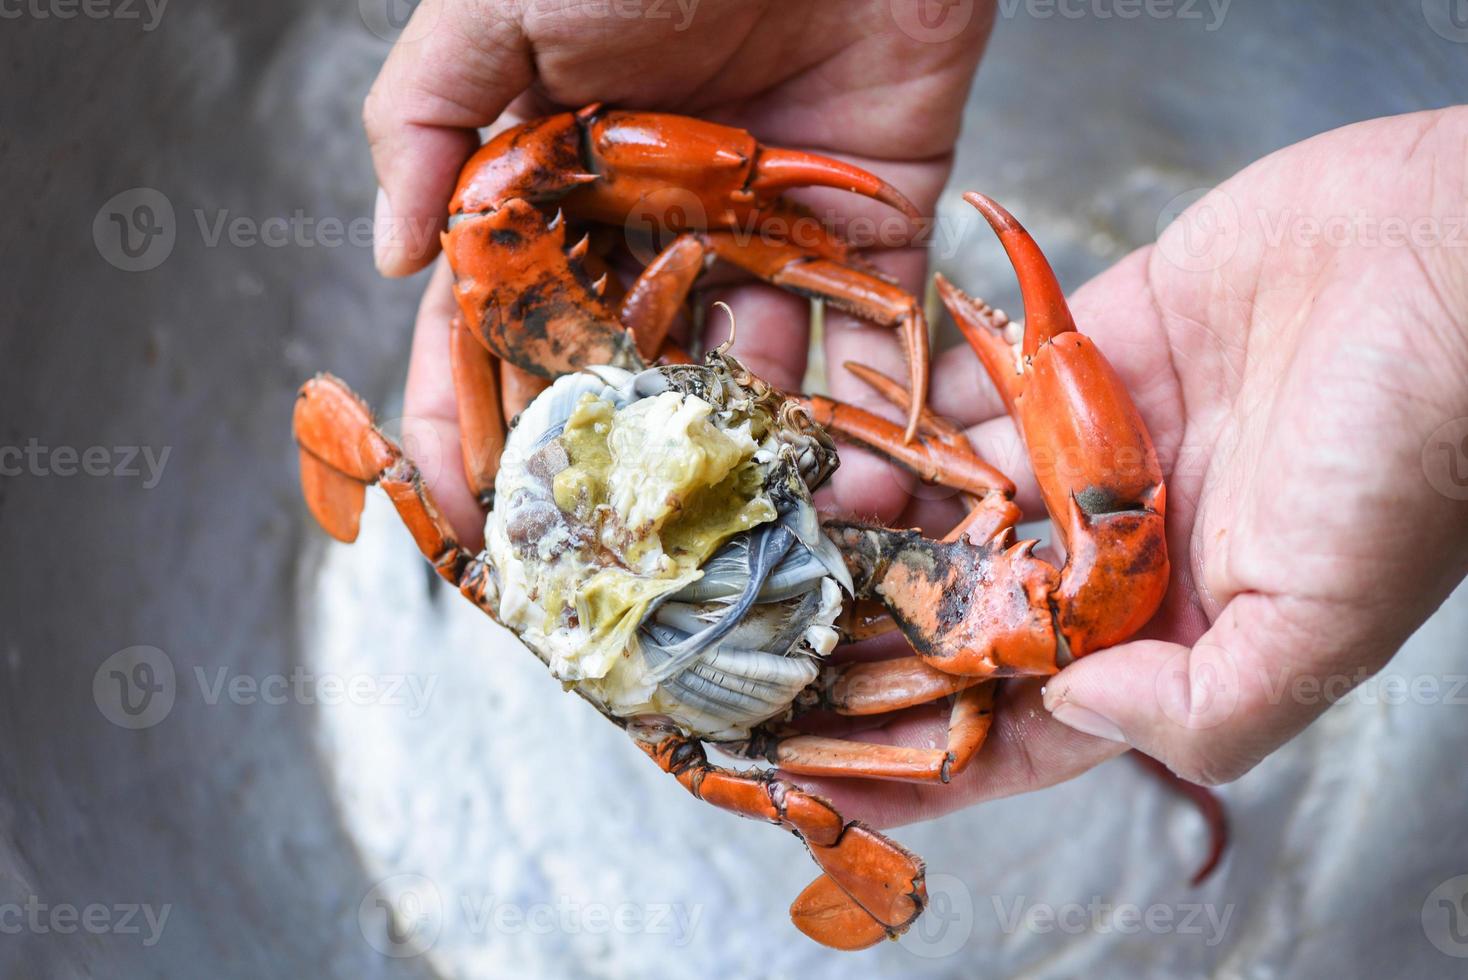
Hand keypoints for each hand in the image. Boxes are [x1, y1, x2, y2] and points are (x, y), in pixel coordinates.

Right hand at [364, 0, 994, 545]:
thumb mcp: (497, 9)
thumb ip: (425, 122)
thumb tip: (391, 256)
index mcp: (562, 179)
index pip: (503, 321)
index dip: (476, 414)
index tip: (466, 507)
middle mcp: (658, 221)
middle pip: (623, 370)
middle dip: (611, 465)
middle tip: (608, 560)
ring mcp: (766, 232)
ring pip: (746, 371)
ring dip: (745, 457)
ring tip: (743, 542)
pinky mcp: (871, 224)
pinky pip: (869, 331)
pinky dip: (874, 406)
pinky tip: (858, 479)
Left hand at [803, 107, 1467, 826]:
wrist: (1450, 254)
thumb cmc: (1418, 442)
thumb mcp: (1326, 619)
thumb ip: (1202, 703)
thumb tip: (1071, 707)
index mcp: (1183, 628)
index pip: (1034, 719)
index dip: (938, 757)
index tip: (834, 779)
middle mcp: (1132, 545)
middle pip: (975, 610)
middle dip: (881, 635)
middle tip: (773, 645)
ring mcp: (1105, 446)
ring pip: (964, 499)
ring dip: (876, 519)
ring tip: (781, 538)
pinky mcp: (1091, 349)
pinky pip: (980, 386)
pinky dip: (913, 405)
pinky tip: (842, 428)